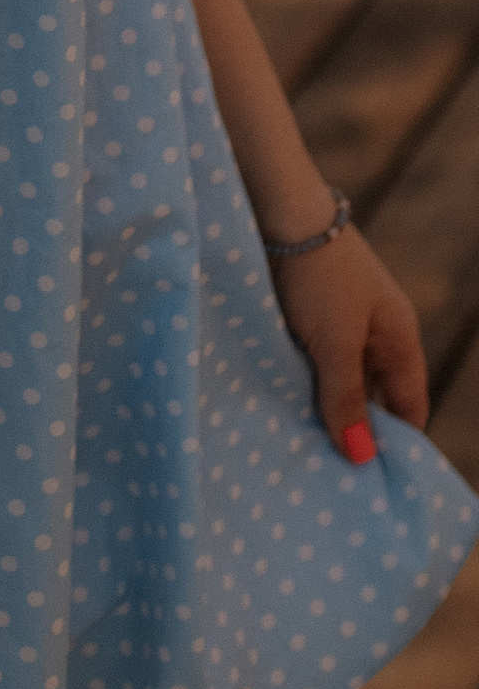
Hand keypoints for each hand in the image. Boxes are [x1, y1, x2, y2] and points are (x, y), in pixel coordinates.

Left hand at [271, 225, 429, 460]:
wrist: (279, 207)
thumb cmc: (317, 275)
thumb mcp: (334, 343)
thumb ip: (347, 398)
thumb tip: (361, 459)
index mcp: (399, 338)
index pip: (409, 406)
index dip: (396, 443)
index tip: (371, 481)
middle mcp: (377, 330)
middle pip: (375, 394)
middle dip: (356, 427)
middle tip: (330, 471)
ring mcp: (343, 318)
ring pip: (341, 376)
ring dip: (326, 403)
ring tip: (303, 443)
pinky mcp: (309, 309)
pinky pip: (315, 357)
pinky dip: (304, 378)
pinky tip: (283, 399)